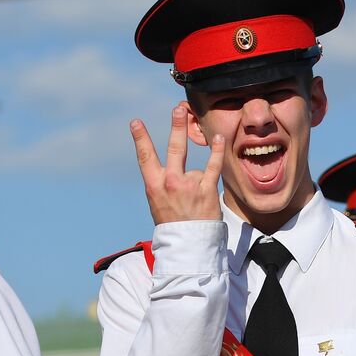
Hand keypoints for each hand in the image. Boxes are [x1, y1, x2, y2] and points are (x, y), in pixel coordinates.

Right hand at [131, 106, 225, 224]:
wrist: (186, 246)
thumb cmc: (172, 225)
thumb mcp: (158, 203)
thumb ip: (164, 183)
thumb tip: (179, 166)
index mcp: (154, 186)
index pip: (145, 157)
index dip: (140, 139)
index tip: (136, 123)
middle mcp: (170, 183)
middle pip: (174, 148)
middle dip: (176, 127)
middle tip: (178, 110)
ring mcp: (189, 186)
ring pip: (195, 170)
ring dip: (196, 183)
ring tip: (194, 199)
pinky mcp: (206, 191)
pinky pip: (213, 166)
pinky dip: (216, 152)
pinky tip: (218, 139)